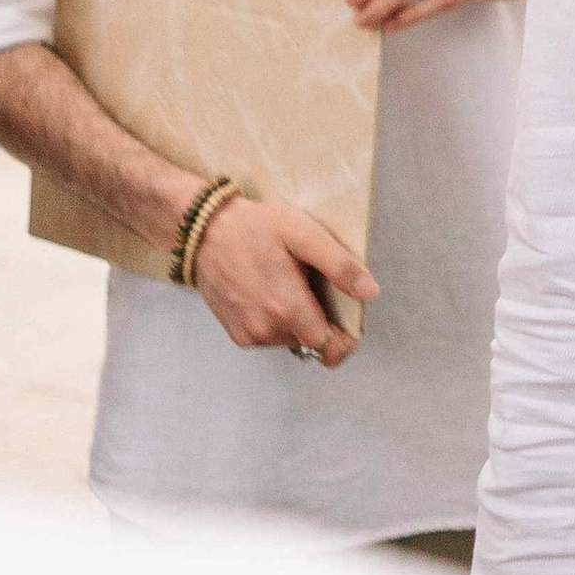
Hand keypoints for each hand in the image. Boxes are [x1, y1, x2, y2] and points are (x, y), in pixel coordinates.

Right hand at [192, 189, 376, 362]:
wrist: (205, 232)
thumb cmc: (256, 228)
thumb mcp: (303, 234)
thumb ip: (339, 265)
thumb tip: (369, 292)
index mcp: (287, 308)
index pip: (328, 346)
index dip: (343, 337)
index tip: (347, 323)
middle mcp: (265, 329)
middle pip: (311, 342)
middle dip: (320, 322)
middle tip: (312, 287)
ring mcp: (248, 333)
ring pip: (290, 341)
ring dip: (296, 321)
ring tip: (287, 285)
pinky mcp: (236, 333)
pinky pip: (268, 337)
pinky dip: (275, 321)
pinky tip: (269, 293)